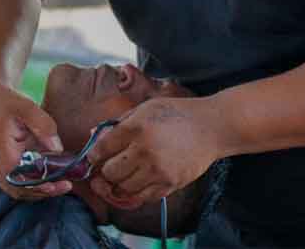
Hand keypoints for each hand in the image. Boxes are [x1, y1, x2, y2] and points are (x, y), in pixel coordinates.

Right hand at [0, 86, 72, 200]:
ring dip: (38, 190)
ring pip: (16, 189)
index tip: (56, 184)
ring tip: (61, 183)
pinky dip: (32, 184)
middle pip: (16, 189)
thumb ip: (43, 126)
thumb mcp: (27, 107)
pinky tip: (49, 178)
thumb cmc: (7, 101)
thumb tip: (58, 149)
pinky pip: (15, 183)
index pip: (15, 177)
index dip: (36, 186)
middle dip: (42, 191)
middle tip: (66, 185)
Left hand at [87, 97, 220, 209]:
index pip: (102, 149)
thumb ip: (119, 122)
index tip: (93, 158)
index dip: (93, 156)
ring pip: (124, 188)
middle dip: (105, 171)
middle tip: (108, 167)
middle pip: (110, 172)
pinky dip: (136, 192)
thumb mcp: (145, 108)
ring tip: (123, 174)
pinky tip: (138, 181)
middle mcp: (145, 151)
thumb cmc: (176, 114)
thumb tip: (94, 134)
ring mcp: (158, 170)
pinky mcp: (170, 184)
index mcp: (136, 128)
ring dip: (119, 183)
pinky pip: (143, 197)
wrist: (211, 127)